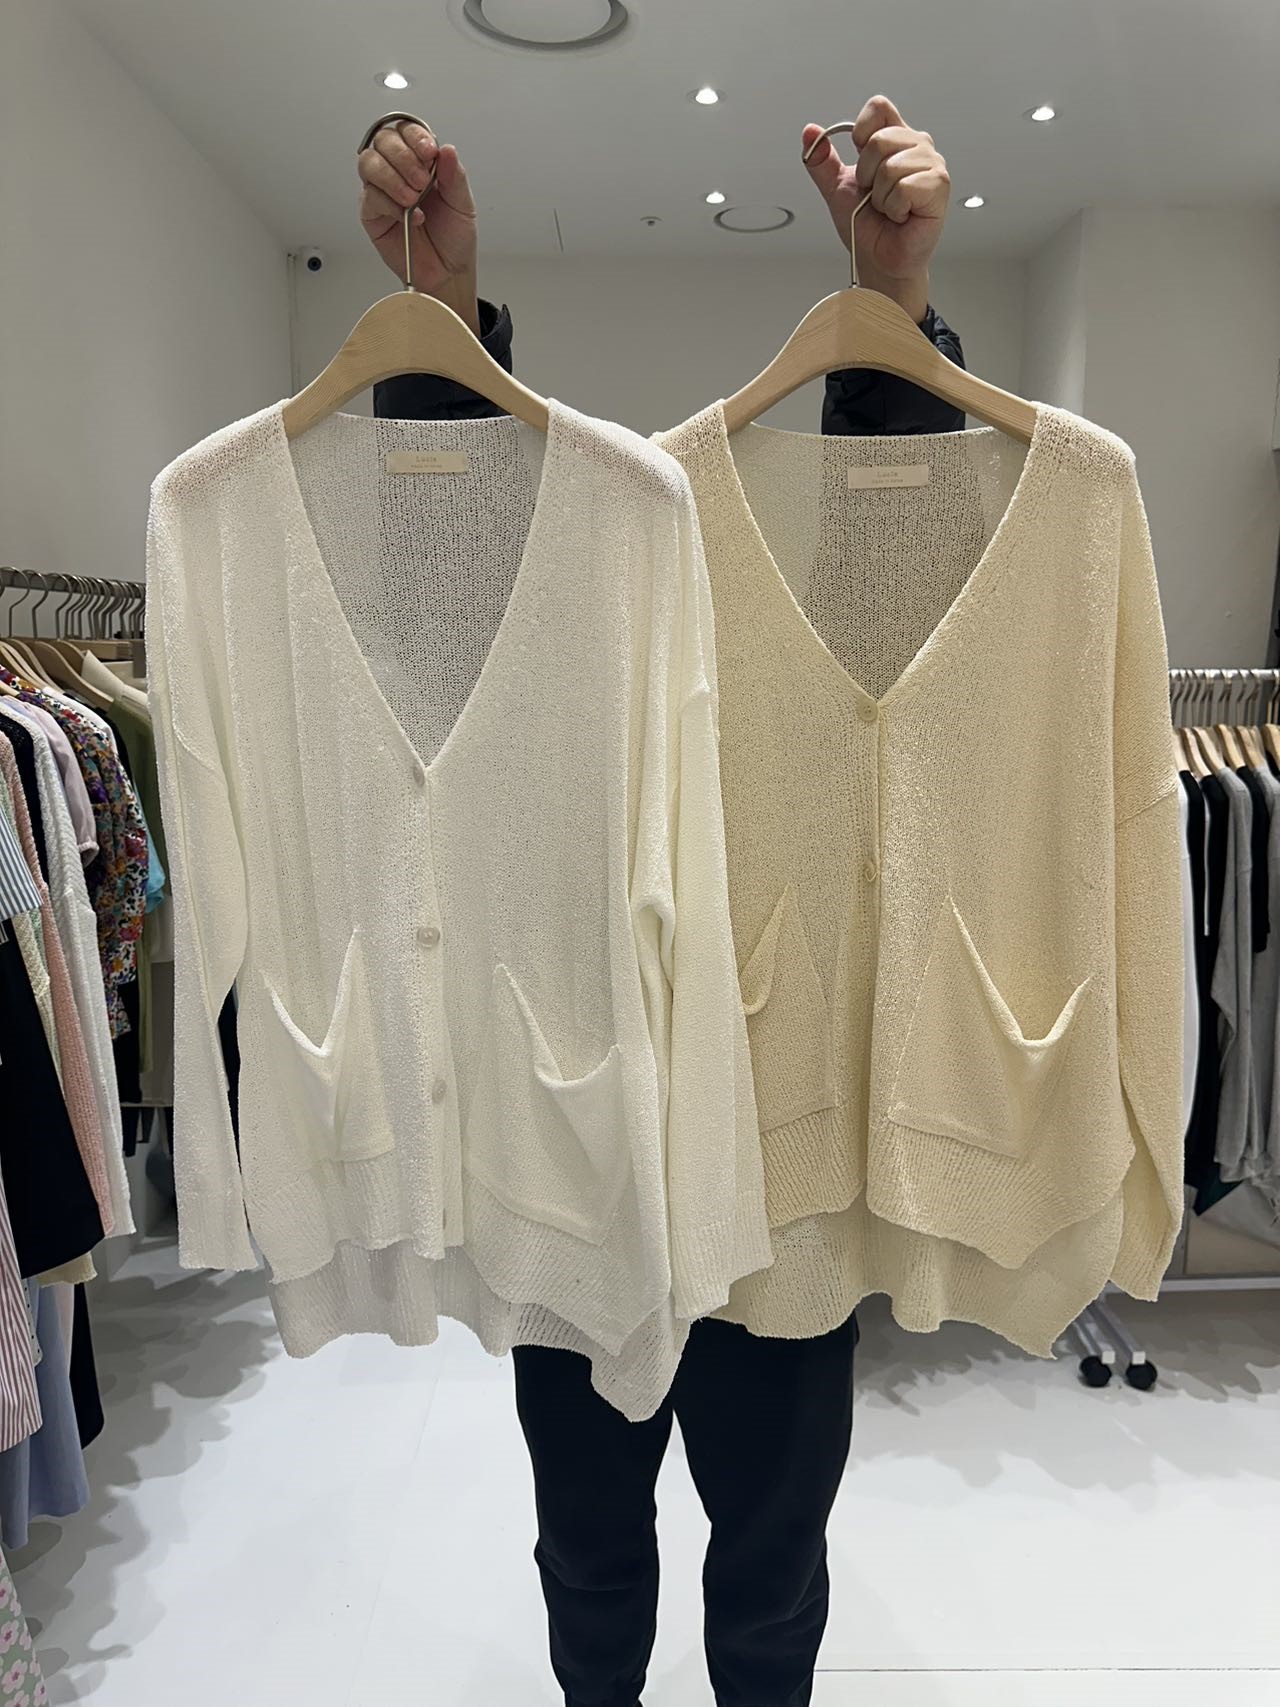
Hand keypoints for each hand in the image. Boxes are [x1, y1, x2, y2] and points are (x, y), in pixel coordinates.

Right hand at [357, 122, 479, 333]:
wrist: (448, 271)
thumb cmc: (453, 237)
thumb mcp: (463, 203)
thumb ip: (455, 175)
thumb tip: (447, 150)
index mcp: (421, 161)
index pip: (407, 130)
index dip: (415, 136)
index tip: (429, 153)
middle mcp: (398, 170)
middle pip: (384, 140)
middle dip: (403, 157)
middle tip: (422, 181)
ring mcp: (382, 190)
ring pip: (369, 163)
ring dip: (392, 177)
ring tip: (413, 198)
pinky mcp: (372, 213)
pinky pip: (370, 197)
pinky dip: (389, 204)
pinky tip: (408, 217)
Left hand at [801, 96, 949, 322]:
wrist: (878, 260)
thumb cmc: (867, 226)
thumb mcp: (836, 188)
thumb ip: (821, 160)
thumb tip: (809, 133)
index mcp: (895, 138)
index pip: (878, 108)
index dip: (861, 132)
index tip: (859, 165)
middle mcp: (917, 146)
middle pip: (879, 139)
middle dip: (866, 175)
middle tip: (875, 197)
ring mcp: (931, 164)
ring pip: (890, 166)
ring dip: (880, 196)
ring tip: (889, 208)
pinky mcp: (939, 185)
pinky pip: (904, 187)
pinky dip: (894, 207)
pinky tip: (901, 215)